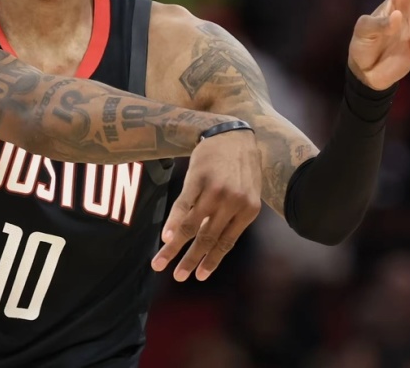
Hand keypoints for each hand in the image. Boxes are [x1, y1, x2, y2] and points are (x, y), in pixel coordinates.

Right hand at [151, 128, 260, 281]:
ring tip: (160, 262)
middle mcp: (233, 202)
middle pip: (207, 238)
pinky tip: (166, 238)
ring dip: (174, 248)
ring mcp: (215, 190)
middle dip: (191, 260)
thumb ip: (234, 215)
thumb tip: (213, 243)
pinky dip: (173, 223)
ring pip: (191, 226)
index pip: (226, 242)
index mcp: (249, 209)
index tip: (199, 277)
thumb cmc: (240, 166)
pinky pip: (183, 206)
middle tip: (178, 277)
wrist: (231, 133)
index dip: (212, 261)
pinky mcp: (198, 179)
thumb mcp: (247, 191)